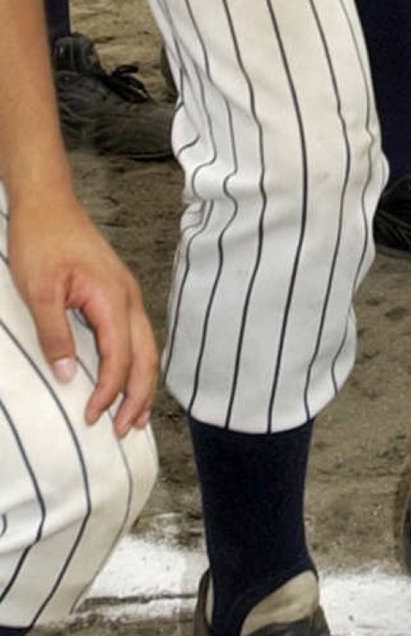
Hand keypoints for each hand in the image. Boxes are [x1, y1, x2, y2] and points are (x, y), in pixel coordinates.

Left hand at [7, 192, 156, 433]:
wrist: (47, 205)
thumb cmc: (42, 241)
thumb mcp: (39, 290)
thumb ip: (55, 334)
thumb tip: (67, 376)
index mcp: (111, 296)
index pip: (120, 355)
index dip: (110, 391)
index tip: (93, 417)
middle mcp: (127, 296)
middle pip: (146, 354)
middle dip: (139, 395)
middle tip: (126, 430)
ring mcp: (125, 293)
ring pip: (146, 346)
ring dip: (142, 382)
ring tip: (136, 415)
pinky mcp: (116, 292)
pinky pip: (136, 335)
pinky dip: (136, 363)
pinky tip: (126, 377)